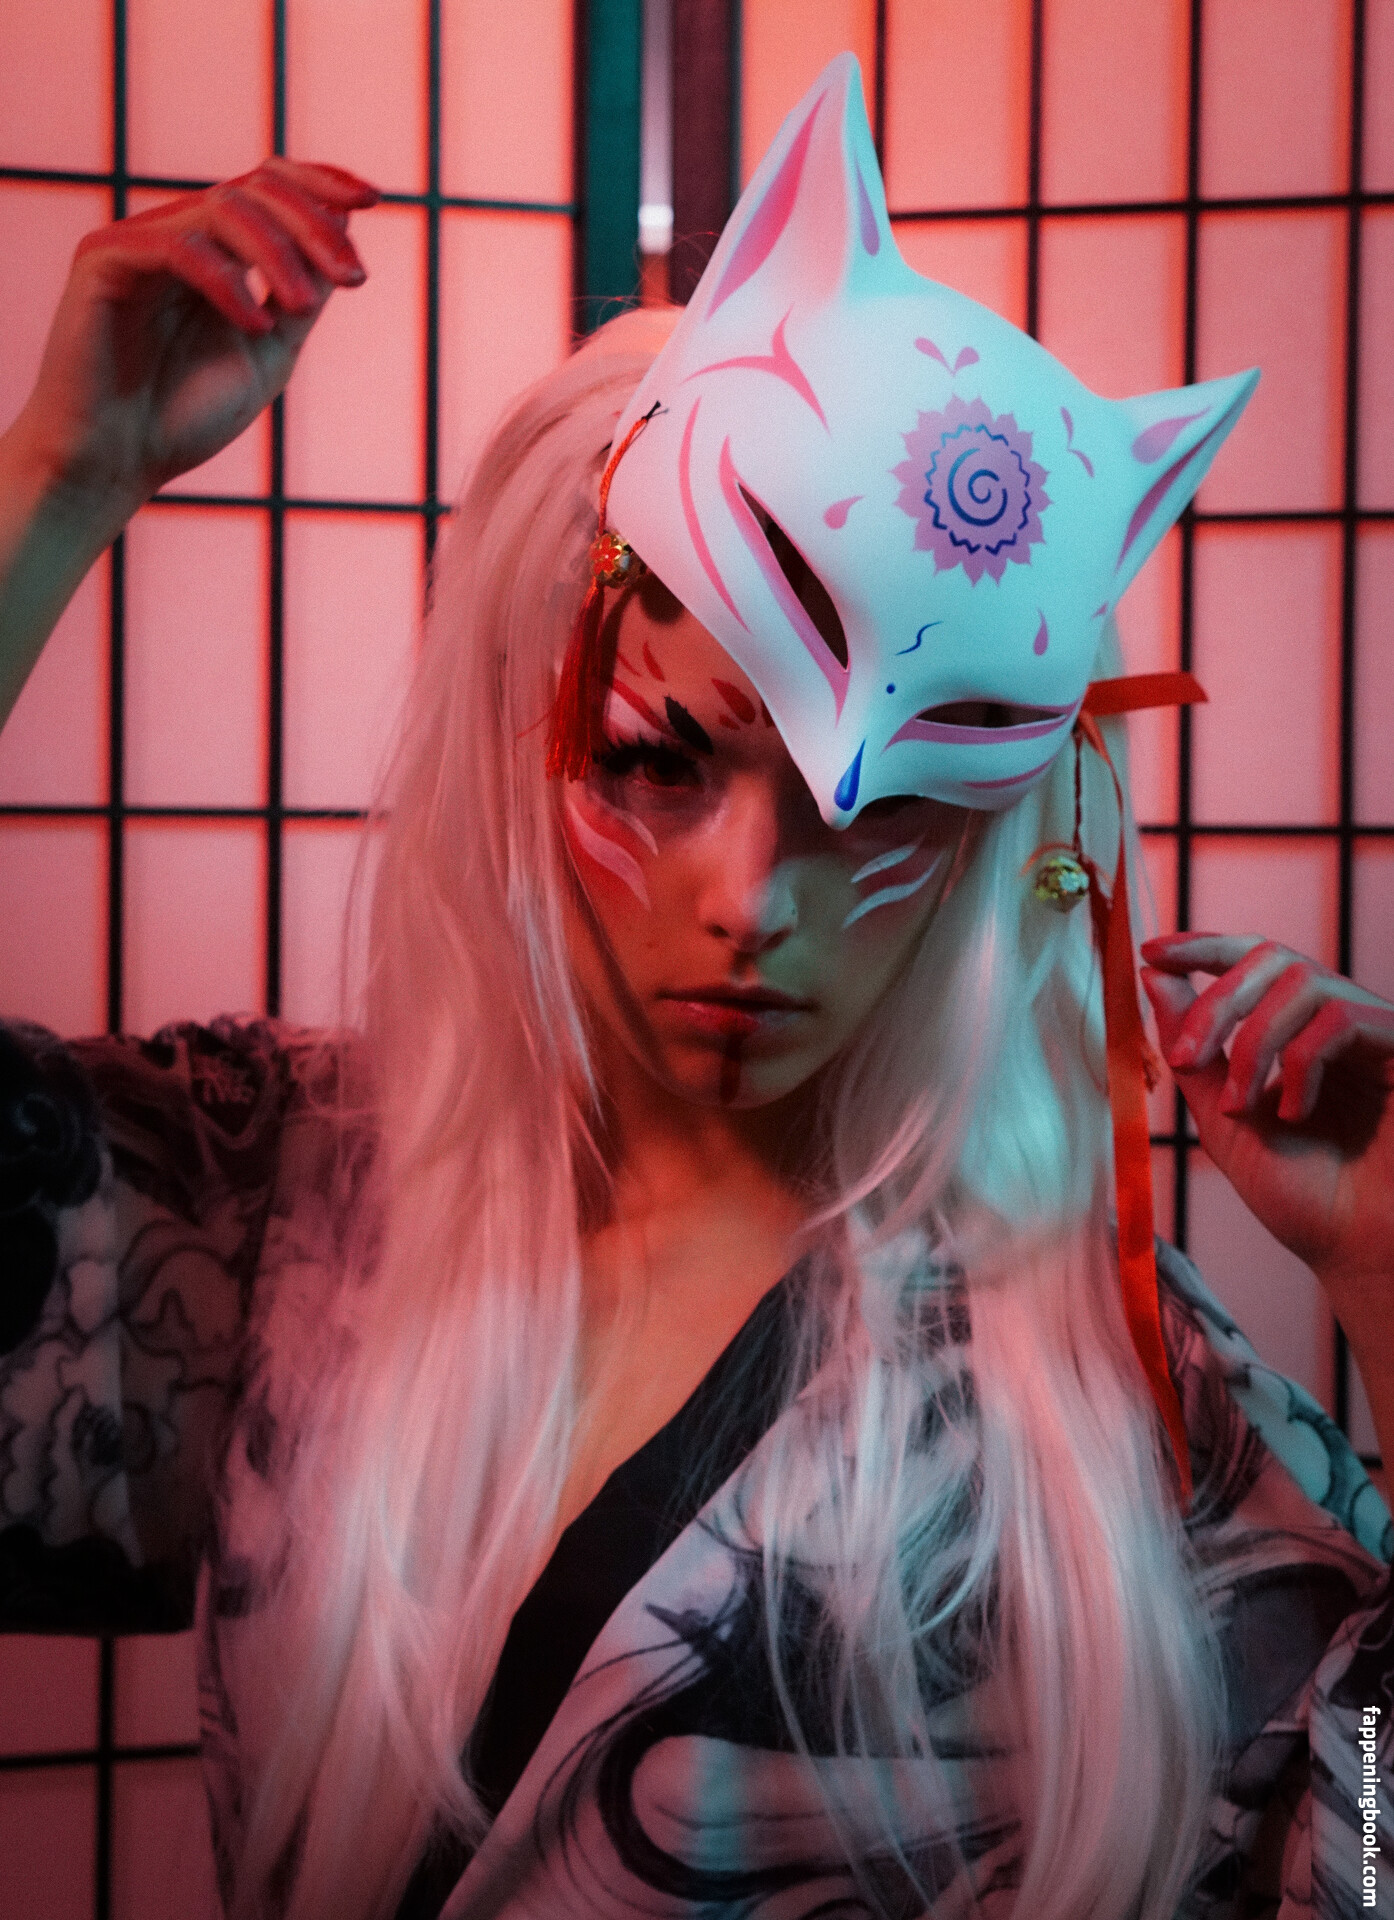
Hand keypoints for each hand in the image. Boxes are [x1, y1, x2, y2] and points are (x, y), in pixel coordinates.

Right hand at [12, 158, 377, 513]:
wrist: (116, 463)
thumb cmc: (185, 417)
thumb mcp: (269, 353)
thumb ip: (304, 296)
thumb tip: (346, 233)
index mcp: (216, 251)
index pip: (270, 187)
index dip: (322, 183)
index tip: (374, 199)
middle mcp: (178, 234)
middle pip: (256, 189)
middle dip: (315, 227)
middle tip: (354, 278)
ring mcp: (138, 241)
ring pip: (224, 209)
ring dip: (280, 255)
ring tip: (304, 310)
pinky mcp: (104, 258)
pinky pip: (179, 247)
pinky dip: (227, 283)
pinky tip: (254, 327)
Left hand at [1140, 934, 1393, 1288]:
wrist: (1358, 1252)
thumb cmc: (1302, 1197)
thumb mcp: (1225, 1119)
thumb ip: (1193, 1051)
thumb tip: (1154, 976)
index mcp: (1296, 1031)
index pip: (1250, 960)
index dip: (1201, 947)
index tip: (1151, 953)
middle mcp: (1337, 1020)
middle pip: (1270, 956)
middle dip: (1217, 1002)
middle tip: (1188, 1059)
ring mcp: (1373, 1031)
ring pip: (1301, 980)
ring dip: (1254, 1042)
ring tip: (1244, 1107)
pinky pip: (1341, 1017)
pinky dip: (1301, 1062)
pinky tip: (1296, 1113)